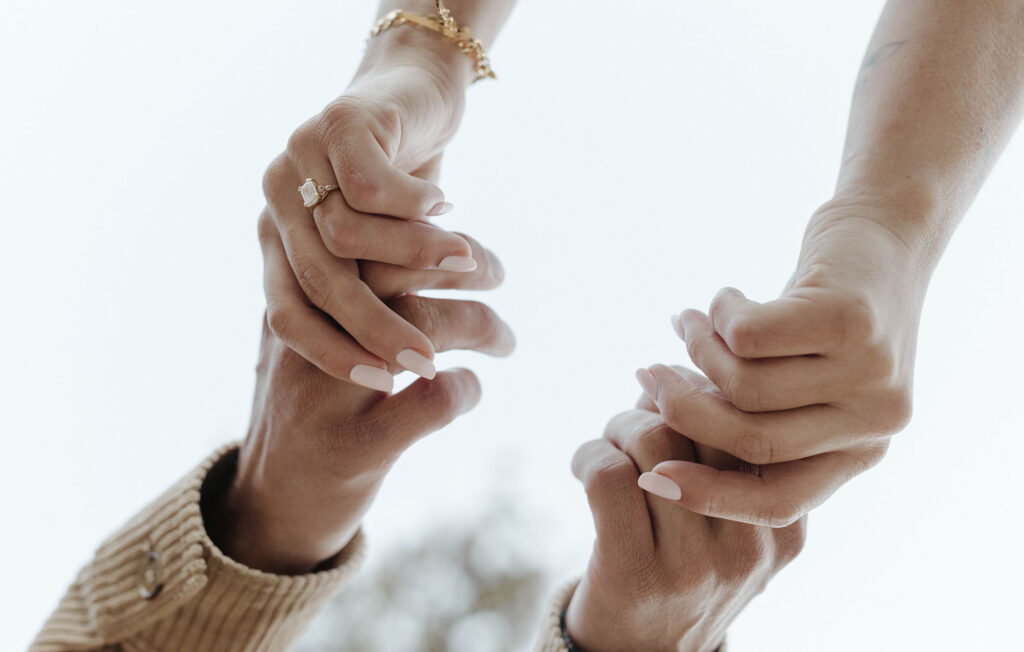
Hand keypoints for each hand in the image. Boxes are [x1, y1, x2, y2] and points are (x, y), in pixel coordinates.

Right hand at [208, 231, 513, 574]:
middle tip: (498, 274)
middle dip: (461, 261)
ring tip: (504, 340)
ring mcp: (328, 393)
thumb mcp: (308, 337)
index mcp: (293, 300)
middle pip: (394, 269)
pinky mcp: (357, 447)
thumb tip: (418, 234)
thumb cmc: (309, 406)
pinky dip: (466, 388)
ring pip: (420, 328)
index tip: (463, 240)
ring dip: (481, 324)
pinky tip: (467, 389)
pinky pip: (434, 399)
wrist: (272, 502)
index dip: (425, 227)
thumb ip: (344, 289)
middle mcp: (306, 338)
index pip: (364, 236)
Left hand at [260, 25, 479, 389]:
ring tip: (467, 265)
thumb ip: (373, 289)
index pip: (287, 314)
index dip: (332, 353)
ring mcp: (300, 159)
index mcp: (280, 238)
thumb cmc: (403, 179)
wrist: (416, 88)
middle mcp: (278, 201)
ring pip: (346, 237)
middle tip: (426, 360)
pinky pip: (372, 188)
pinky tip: (448, 205)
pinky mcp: (336, 124)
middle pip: (318, 283)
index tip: (387, 382)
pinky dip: (415, 208)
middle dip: (375, 328)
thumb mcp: (384, 243)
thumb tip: (395, 367)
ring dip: (412, 260)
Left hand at [565, 407, 804, 650]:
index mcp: (784, 523)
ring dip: (619, 423)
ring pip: (652, 439)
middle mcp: (747, 545)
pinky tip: (586, 466)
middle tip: (640, 406)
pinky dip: (589, 453)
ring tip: (612, 440)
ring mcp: (692, 565)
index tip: (678, 386)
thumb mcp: (736, 526)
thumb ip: (732, 461)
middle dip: (661, 398)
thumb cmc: (685, 568)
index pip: (751, 421)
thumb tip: (687, 370)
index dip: (706, 391)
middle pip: (703, 421)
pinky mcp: (634, 573)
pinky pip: (608, 474)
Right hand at [637, 200, 921, 525]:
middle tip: (649, 374)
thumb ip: (754, 412)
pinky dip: (722, 315)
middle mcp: (875, 422)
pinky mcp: (853, 321)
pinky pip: (750, 337)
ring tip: (690, 321)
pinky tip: (725, 298)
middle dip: (684, 409)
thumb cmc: (826, 310)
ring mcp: (871, 373)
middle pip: (751, 442)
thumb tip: (659, 424)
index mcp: (859, 450)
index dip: (709, 495)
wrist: (889, 229)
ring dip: (700, 349)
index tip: (650, 477)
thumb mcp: (800, 375)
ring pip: (744, 385)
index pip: (779, 501)